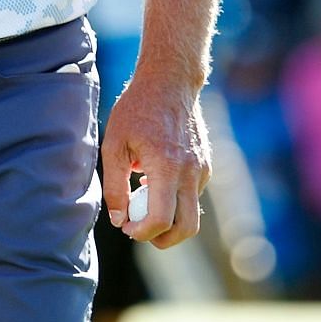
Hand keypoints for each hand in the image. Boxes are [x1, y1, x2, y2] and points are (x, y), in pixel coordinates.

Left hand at [100, 72, 211, 248]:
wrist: (170, 82)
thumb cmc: (137, 110)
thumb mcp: (114, 144)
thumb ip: (114, 185)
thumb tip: (120, 219)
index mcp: (166, 166)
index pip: (161, 219)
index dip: (142, 232)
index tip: (126, 226)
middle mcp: (191, 172)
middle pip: (187, 228)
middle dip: (163, 240)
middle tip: (139, 230)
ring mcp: (203, 170)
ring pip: (191, 213)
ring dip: (168, 219)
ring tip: (142, 199)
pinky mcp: (206, 166)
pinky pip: (193, 196)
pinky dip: (175, 200)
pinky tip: (155, 180)